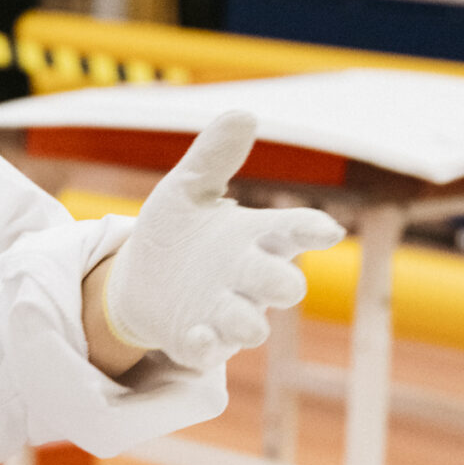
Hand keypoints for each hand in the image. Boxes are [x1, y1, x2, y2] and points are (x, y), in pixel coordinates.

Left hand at [97, 111, 343, 371]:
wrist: (137, 278)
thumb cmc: (177, 232)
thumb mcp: (187, 189)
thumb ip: (214, 157)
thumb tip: (244, 113)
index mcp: (254, 236)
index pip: (293, 230)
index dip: (311, 230)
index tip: (326, 230)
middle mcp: (248, 278)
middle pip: (282, 284)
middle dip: (283, 284)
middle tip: (285, 284)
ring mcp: (225, 313)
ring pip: (251, 326)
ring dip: (245, 322)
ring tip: (234, 317)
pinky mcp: (197, 341)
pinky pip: (208, 351)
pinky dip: (205, 345)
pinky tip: (195, 333)